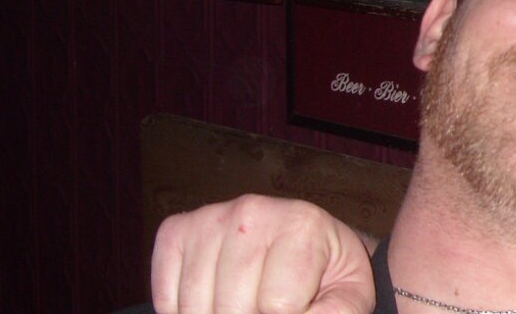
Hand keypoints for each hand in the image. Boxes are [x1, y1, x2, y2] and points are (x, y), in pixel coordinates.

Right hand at [151, 194, 376, 313]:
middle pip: (231, 307)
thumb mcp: (348, 297)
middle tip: (266, 305)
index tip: (297, 306)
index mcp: (302, 225)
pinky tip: (214, 301)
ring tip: (246, 304)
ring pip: (195, 306)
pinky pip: (166, 297)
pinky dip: (183, 312)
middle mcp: (252, 212)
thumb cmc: (327, 275)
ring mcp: (210, 218)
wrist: (307, 243)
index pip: (278, 305)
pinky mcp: (176, 231)